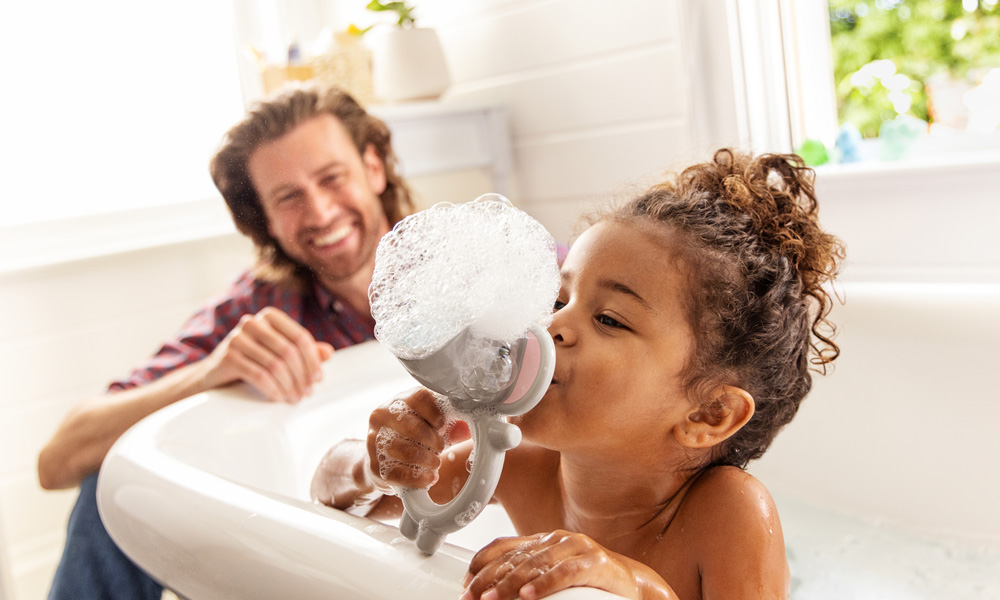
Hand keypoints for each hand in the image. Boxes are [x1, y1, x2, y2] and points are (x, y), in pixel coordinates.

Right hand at [203, 307, 333, 402]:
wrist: (213, 374)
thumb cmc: (251, 361)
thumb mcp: (278, 353)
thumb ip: (302, 351)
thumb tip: (328, 353)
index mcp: (270, 317)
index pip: (300, 337)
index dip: (313, 360)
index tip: (318, 379)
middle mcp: (253, 322)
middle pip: (289, 351)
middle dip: (302, 376)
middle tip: (306, 393)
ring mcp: (238, 338)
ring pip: (275, 365)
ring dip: (289, 386)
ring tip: (294, 398)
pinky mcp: (228, 356)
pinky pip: (259, 375)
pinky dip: (272, 389)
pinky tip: (278, 397)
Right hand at [365, 388, 447, 491]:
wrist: (382, 461)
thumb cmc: (412, 438)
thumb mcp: (430, 425)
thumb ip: (450, 425)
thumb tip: (468, 429)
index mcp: (399, 400)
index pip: (420, 397)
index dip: (437, 414)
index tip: (444, 426)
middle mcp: (382, 416)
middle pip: (415, 427)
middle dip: (435, 442)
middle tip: (441, 448)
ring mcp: (374, 441)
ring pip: (409, 452)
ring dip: (430, 461)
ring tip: (435, 463)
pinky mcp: (374, 466)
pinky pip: (401, 474)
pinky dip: (420, 478)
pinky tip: (429, 478)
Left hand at [462, 531, 644, 599]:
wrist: (632, 585)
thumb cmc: (589, 582)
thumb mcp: (551, 576)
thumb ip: (526, 578)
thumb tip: (492, 592)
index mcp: (542, 541)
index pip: (503, 546)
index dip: (481, 564)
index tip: (464, 583)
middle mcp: (556, 539)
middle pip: (515, 558)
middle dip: (489, 579)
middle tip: (471, 596)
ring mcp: (576, 548)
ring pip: (536, 564)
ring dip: (510, 584)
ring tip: (492, 599)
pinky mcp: (595, 563)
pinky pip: (564, 573)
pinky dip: (544, 585)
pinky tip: (528, 596)